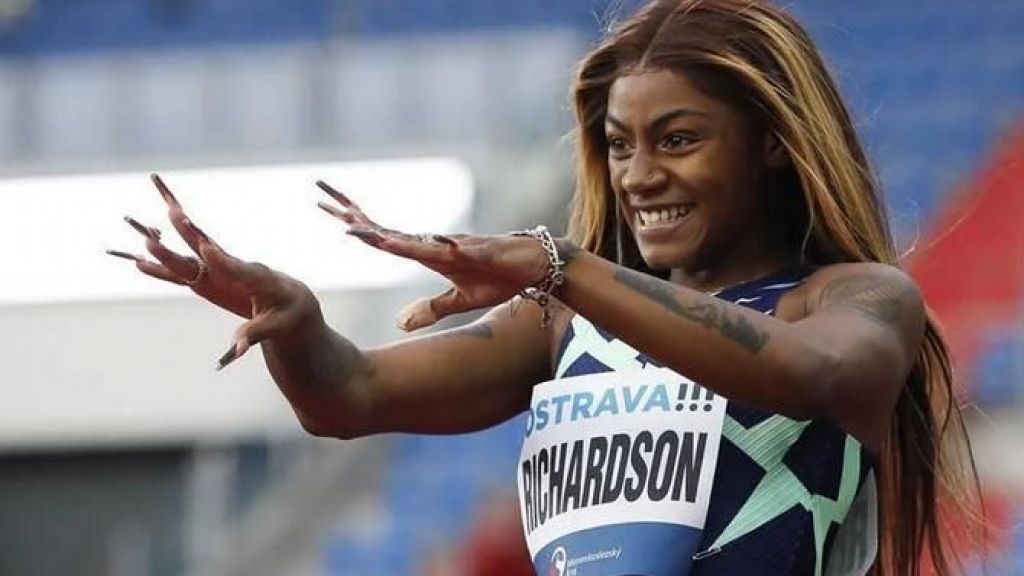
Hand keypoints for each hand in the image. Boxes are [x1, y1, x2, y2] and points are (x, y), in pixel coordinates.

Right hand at [107, 174, 322, 368]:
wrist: (290, 300)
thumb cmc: (288, 313)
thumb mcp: (278, 326)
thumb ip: (255, 334)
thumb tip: (235, 350)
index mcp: (258, 277)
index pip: (239, 268)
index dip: (222, 260)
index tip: (207, 248)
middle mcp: (236, 268)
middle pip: (210, 250)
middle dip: (191, 234)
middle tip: (173, 214)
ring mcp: (220, 272)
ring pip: (192, 255)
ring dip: (172, 244)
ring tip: (146, 235)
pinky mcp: (210, 280)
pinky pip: (183, 274)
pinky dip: (163, 269)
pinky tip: (139, 263)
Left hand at [316, 180, 550, 330]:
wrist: (537, 264)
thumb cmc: (499, 277)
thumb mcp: (460, 300)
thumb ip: (430, 310)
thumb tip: (399, 325)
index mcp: (428, 255)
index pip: (385, 239)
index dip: (358, 228)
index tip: (331, 216)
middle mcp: (436, 246)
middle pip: (388, 230)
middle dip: (356, 215)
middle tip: (322, 198)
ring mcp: (457, 247)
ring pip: (415, 241)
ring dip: (388, 237)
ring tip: (358, 230)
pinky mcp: (482, 252)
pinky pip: (457, 250)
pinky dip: (441, 247)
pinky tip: (426, 244)